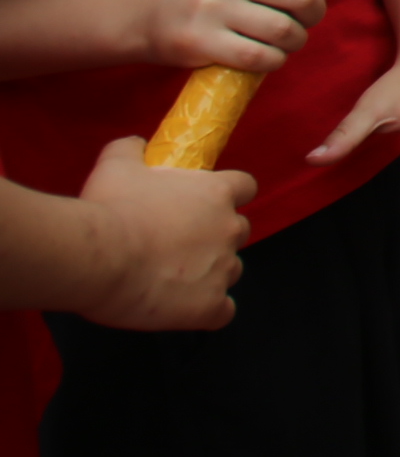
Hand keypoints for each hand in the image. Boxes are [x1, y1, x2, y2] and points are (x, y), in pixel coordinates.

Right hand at [72, 140, 254, 330]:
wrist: (97, 257)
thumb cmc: (109, 208)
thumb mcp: (117, 165)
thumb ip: (132, 149)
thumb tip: (136, 144)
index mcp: (217, 193)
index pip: (245, 188)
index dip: (227, 197)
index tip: (203, 206)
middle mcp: (229, 228)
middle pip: (238, 231)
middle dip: (215, 238)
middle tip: (176, 247)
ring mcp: (223, 268)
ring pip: (231, 271)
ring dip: (209, 274)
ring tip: (171, 281)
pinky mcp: (210, 306)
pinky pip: (222, 312)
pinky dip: (208, 311)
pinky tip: (182, 310)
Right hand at [138, 0, 332, 72]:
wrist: (140, 12)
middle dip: (314, 15)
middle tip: (304, 23)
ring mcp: (212, 8)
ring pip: (283, 30)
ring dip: (294, 42)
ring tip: (285, 42)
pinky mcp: (199, 41)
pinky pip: (258, 57)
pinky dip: (273, 61)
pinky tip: (267, 58)